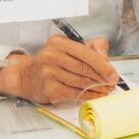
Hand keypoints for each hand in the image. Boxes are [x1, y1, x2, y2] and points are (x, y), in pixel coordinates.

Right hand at [0, 36, 117, 104]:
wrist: (26, 76)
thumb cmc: (51, 62)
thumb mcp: (66, 48)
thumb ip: (89, 48)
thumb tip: (105, 57)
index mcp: (59, 42)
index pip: (86, 53)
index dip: (103, 65)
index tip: (113, 73)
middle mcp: (52, 56)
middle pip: (84, 68)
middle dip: (102, 78)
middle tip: (113, 83)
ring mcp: (49, 73)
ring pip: (81, 82)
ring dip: (97, 88)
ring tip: (107, 90)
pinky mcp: (49, 88)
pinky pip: (74, 93)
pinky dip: (88, 95)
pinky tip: (96, 96)